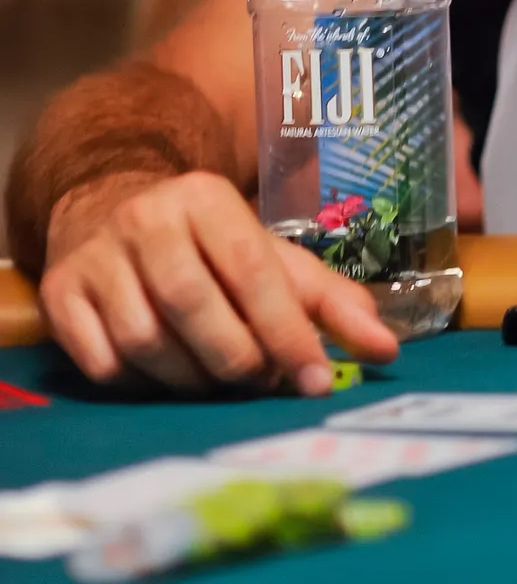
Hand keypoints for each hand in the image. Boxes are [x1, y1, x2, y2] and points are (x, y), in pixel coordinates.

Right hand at [39, 171, 400, 395]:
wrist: (110, 213)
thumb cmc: (208, 247)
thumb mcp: (272, 258)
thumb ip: (330, 302)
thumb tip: (387, 351)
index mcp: (206, 199)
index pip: (251, 270)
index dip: (286, 330)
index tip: (316, 379)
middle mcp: (146, 219)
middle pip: (193, 307)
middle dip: (237, 359)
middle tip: (262, 384)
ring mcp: (96, 258)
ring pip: (146, 342)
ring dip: (192, 379)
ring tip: (219, 381)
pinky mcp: (61, 297)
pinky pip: (104, 365)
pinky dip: (143, 384)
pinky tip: (167, 377)